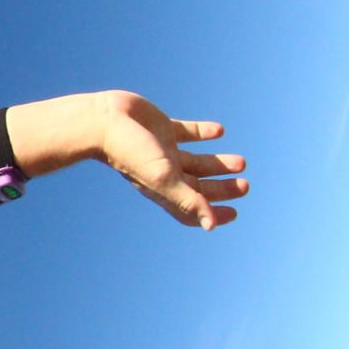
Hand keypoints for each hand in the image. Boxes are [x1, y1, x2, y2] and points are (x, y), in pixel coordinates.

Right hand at [92, 92, 248, 228]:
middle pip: (199, 186)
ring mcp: (163, 150)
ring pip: (197, 161)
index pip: (191, 209)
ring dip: (219, 163)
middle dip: (223, 188)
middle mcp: (165, 172)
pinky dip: (204, 133)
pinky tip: (220, 131)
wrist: (103, 121)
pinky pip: (187, 132)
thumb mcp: (164, 178)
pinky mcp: (162, 127)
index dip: (211, 215)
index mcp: (163, 188)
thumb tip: (212, 227)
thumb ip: (189, 201)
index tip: (234, 214)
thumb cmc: (130, 153)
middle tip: (245, 185)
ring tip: (241, 162)